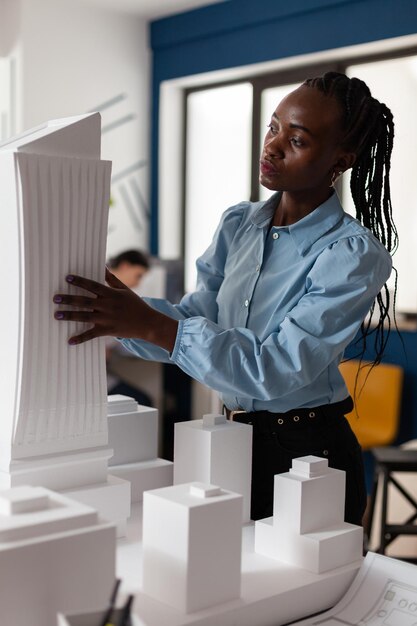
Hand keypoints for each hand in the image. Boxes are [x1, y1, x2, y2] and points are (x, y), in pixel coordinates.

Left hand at [53, 268, 177, 350]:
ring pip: (85, 316)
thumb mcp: (125, 290)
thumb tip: (103, 266)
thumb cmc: (135, 304)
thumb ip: (112, 279)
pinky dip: (81, 338)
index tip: (67, 278)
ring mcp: (107, 319)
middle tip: (55, 298)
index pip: (93, 286)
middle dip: (69, 299)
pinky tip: (70, 341)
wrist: (147, 323)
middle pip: (85, 301)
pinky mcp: (107, 330)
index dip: (80, 281)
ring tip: (57, 314)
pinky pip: (92, 334)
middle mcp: (107, 306)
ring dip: (70, 315)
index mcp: (111, 294)